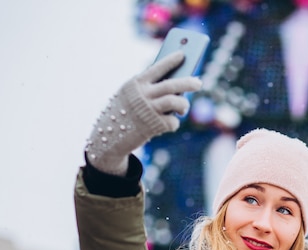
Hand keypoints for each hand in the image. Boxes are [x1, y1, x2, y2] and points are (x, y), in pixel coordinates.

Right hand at [85, 51, 202, 174]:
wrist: (109, 137)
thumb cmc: (125, 113)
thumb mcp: (132, 96)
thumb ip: (151, 90)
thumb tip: (180, 89)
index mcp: (136, 84)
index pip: (156, 68)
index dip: (170, 61)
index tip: (182, 54)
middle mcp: (142, 95)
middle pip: (171, 85)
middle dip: (188, 82)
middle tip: (199, 83)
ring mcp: (148, 110)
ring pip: (175, 102)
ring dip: (183, 105)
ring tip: (184, 108)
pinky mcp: (153, 126)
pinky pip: (172, 121)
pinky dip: (175, 122)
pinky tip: (170, 123)